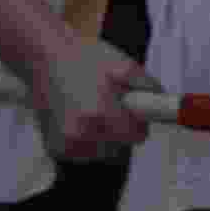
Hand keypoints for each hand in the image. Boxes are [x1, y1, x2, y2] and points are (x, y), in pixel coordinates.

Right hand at [30, 33, 159, 161]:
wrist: (44, 57)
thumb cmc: (84, 57)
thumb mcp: (122, 63)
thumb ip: (147, 85)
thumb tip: (165, 101)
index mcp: (100, 112)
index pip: (136, 136)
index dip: (139, 122)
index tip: (136, 112)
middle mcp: (81, 134)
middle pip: (120, 146)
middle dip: (121, 128)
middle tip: (112, 104)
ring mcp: (66, 145)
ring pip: (102, 152)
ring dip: (104, 136)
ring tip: (93, 107)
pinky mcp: (55, 150)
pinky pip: (83, 153)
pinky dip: (87, 140)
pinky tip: (79, 117)